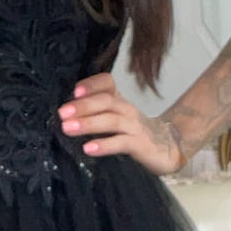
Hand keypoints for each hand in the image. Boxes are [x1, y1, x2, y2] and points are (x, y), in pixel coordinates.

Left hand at [57, 74, 188, 177]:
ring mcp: (135, 127)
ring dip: (88, 123)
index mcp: (119, 100)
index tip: (74, 90)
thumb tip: (63, 115)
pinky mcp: (141, 145)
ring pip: (112, 120)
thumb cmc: (132, 133)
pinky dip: (104, 145)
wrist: (168, 148)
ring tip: (68, 128)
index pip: (107, 82)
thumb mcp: (114, 119)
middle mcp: (127, 109)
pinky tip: (88, 148)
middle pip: (106, 101)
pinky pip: (121, 143)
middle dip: (83, 106)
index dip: (92, 84)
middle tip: (62, 113)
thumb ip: (94, 113)